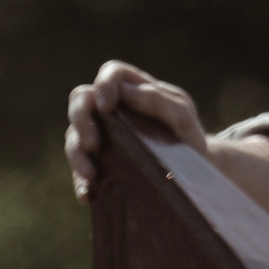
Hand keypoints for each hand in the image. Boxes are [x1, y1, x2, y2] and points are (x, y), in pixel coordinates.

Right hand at [66, 61, 209, 197]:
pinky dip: (79, 182)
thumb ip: (158, 99)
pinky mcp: (98, 164)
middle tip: (93, 143)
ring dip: (77, 154)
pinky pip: (79, 171)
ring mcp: (101, 136)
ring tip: (91, 174)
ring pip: (73, 136)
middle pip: (80, 100)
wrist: (195, 171)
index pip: (111, 73)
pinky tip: (86, 194)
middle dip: (81, 120)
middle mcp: (110, 110)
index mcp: (132, 89)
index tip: (107, 107)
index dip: (103, 85)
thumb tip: (125, 92)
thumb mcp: (182, 115)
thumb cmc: (187, 134)